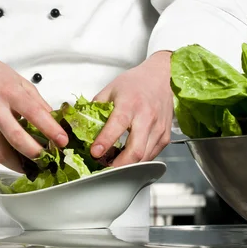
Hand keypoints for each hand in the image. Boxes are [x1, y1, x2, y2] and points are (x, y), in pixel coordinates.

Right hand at [0, 41, 67, 172]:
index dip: (51, 130)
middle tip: (48, 158)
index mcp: (9, 92)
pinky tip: (15, 158)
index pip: (35, 114)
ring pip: (1, 153)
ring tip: (33, 165)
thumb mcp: (19, 81)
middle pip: (17, 139)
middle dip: (36, 153)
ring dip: (20, 164)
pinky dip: (4, 160)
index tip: (63, 141)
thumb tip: (53, 121)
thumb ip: (37, 102)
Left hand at [90, 51, 173, 166]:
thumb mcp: (110, 89)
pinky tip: (127, 158)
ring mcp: (158, 128)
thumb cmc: (135, 83)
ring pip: (144, 158)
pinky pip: (151, 155)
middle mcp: (146, 117)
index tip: (94, 153)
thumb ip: (96, 108)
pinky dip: (138, 161)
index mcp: (130, 103)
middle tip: (104, 169)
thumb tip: (82, 124)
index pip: (118, 125)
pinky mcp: (165, 136)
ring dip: (128, 166)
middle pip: (135, 150)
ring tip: (113, 165)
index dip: (105, 141)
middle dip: (119, 165)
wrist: (161, 77)